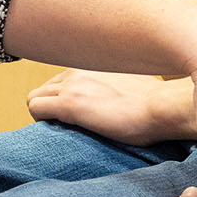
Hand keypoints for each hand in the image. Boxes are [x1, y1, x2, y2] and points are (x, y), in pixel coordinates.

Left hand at [27, 70, 194, 145]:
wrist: (162, 106)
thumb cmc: (154, 103)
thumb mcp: (126, 84)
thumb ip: (108, 86)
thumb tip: (108, 101)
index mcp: (90, 64)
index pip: (59, 80)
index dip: (61, 99)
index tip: (74, 114)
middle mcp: (77, 70)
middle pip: (43, 89)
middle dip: (50, 107)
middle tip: (67, 126)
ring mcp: (71, 85)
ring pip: (35, 98)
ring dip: (45, 115)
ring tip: (64, 131)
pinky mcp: (69, 104)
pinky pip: (35, 109)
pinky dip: (41, 121)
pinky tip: (59, 131)